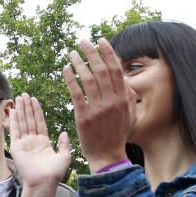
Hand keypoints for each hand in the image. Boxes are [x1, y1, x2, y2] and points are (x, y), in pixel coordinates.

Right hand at [9, 94, 71, 189]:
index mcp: (44, 142)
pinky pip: (15, 131)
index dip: (37, 111)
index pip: (40, 122)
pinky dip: (14, 120)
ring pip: (22, 123)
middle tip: (25, 94)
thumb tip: (64, 133)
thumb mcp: (65, 156)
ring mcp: (24, 143)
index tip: (35, 100)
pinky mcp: (16, 147)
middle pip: (30, 120)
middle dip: (27, 107)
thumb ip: (64, 144)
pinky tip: (13, 111)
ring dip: (21, 110)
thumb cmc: (54, 173)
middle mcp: (33, 141)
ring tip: (19, 98)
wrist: (43, 182)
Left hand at [63, 39, 132, 171]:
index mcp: (123, 99)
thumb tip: (124, 77)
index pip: (116, 69)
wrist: (107, 156)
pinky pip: (76, 93)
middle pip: (101, 70)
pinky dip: (71, 79)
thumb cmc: (118, 134)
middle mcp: (112, 101)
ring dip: (80, 63)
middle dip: (92, 52)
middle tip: (83, 41)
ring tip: (72, 53)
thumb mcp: (130, 114)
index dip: (108, 53)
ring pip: (88, 79)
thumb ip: (128, 96)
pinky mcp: (84, 117)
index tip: (100, 40)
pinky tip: (66, 69)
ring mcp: (98, 109)